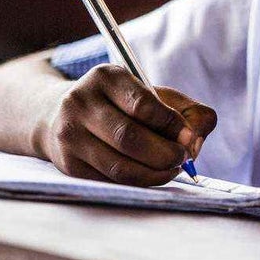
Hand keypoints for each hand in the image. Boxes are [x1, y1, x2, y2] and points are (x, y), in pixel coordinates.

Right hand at [34, 64, 216, 186]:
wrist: (61, 116)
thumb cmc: (119, 105)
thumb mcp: (150, 94)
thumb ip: (185, 110)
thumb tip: (198, 137)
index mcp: (106, 77)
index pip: (143, 104)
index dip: (172, 125)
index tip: (190, 137)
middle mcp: (81, 102)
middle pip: (129, 138)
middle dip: (164, 154)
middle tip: (183, 158)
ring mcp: (70, 134)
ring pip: (119, 166)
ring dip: (154, 174)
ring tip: (172, 169)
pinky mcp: (69, 164)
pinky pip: (110, 181)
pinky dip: (138, 182)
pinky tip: (151, 175)